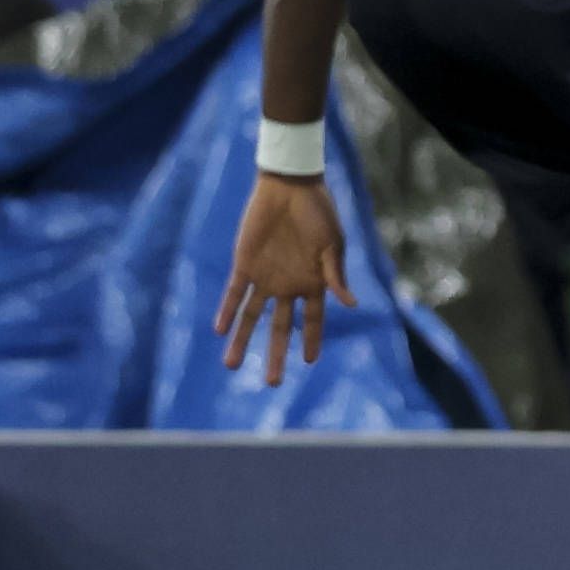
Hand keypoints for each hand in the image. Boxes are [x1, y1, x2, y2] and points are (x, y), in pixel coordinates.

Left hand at [217, 172, 355, 385]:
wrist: (289, 186)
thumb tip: (350, 304)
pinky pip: (234, 294)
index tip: (309, 362)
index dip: (312, 340)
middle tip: (272, 383)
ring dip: (241, 340)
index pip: (313, 319)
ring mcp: (265, 277)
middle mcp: (288, 285)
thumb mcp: (333, 243)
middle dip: (275, 354)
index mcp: (313, 282)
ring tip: (230, 365)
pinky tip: (219, 328)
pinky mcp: (244, 264)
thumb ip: (336, 274)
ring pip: (251, 317)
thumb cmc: (319, 212)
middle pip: (280, 327)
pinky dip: (227, 311)